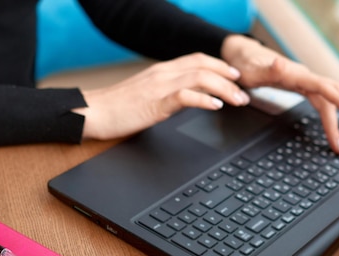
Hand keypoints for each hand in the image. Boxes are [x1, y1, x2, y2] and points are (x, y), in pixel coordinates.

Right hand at [74, 53, 248, 140]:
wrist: (93, 112)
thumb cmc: (116, 108)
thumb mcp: (146, 96)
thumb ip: (165, 93)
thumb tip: (183, 99)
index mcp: (161, 71)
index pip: (196, 60)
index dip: (220, 65)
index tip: (235, 76)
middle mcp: (163, 74)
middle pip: (203, 66)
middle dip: (228, 76)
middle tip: (245, 89)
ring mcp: (159, 86)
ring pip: (199, 78)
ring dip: (224, 88)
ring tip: (238, 100)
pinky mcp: (155, 102)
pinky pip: (185, 96)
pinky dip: (204, 99)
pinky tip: (216, 106)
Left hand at [221, 34, 338, 153]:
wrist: (244, 56)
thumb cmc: (246, 66)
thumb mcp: (252, 71)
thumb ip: (267, 70)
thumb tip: (279, 63)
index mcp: (295, 75)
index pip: (323, 86)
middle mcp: (304, 77)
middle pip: (331, 94)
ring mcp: (305, 82)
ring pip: (330, 97)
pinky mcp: (302, 86)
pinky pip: (324, 97)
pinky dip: (338, 105)